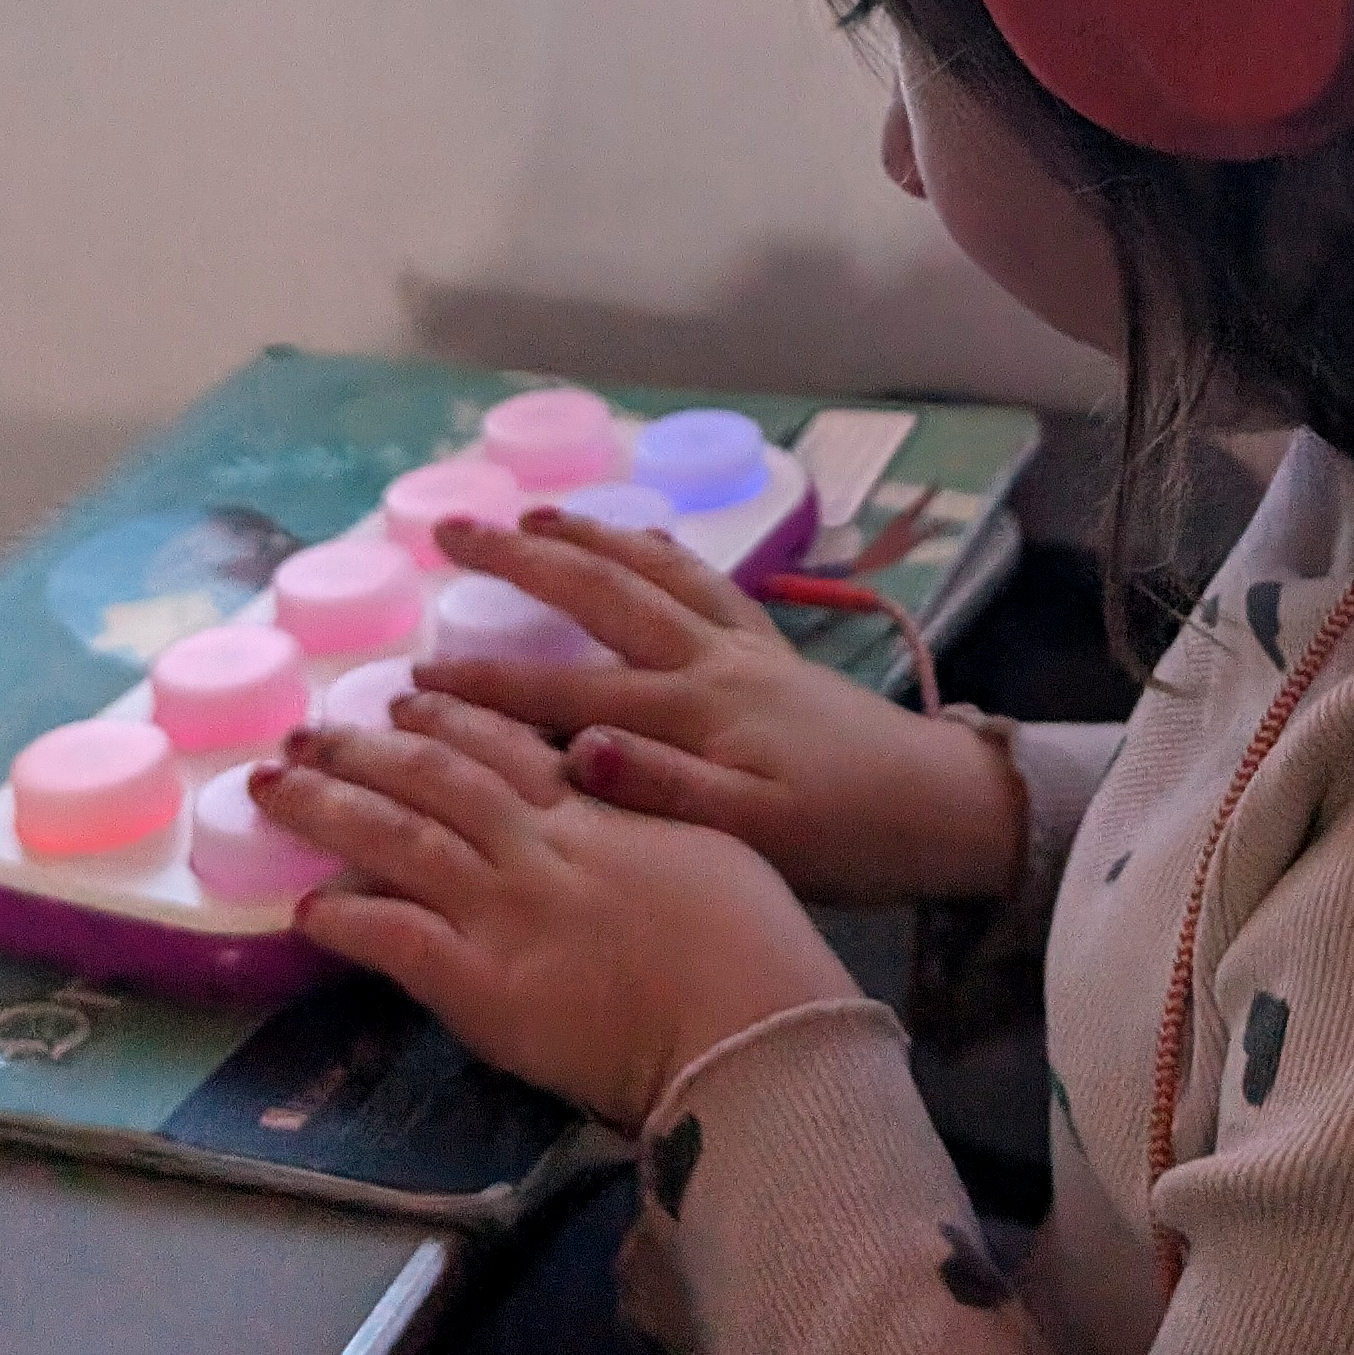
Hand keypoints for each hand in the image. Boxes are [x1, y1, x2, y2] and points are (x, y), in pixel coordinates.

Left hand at [247, 702, 854, 1130]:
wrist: (749, 1019)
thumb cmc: (754, 940)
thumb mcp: (712, 842)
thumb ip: (649, 807)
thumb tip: (607, 771)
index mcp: (596, 813)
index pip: (507, 746)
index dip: (452, 715)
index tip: (408, 694)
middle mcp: (538, 849)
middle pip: (436, 778)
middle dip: (365, 747)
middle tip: (306, 728)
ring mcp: (504, 913)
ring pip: (399, 841)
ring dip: (329, 808)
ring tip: (272, 787)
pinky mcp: (481, 986)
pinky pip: (396, 941)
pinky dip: (347, 922)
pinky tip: (304, 911)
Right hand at [411, 512, 1026, 907]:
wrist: (942, 809)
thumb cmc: (846, 839)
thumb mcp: (754, 835)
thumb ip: (664, 792)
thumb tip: (579, 750)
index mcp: (695, 713)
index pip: (568, 695)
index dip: (487, 689)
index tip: (410, 681)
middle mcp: (712, 661)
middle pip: (604, 594)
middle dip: (524, 560)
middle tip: (455, 529)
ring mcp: (745, 645)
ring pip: (654, 570)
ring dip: (591, 538)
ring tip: (534, 516)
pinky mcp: (774, 647)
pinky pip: (705, 578)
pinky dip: (662, 551)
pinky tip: (641, 543)